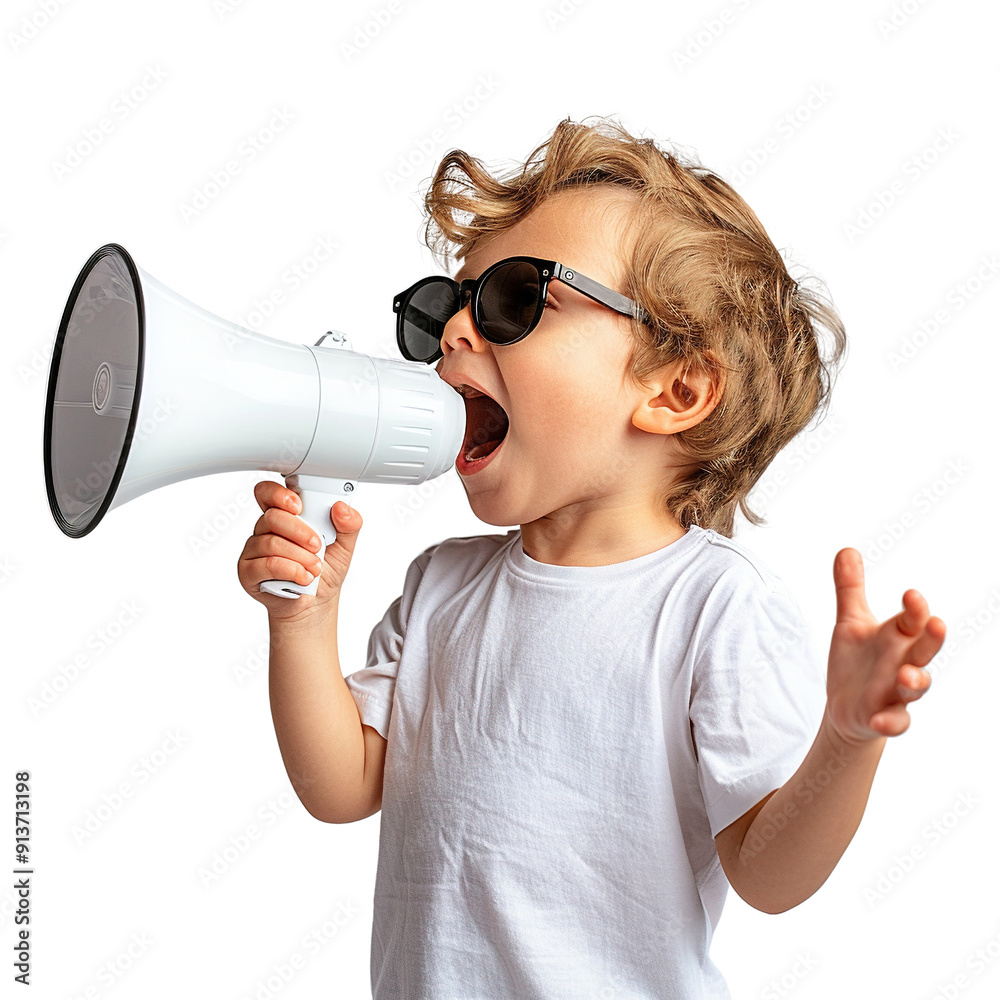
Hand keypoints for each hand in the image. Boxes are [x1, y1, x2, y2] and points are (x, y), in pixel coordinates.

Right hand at [236, 480, 362, 621]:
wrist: (316, 604)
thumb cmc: (325, 571)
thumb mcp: (344, 546)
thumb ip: (349, 525)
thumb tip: (342, 508)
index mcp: (285, 516)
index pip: (268, 493)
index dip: (278, 495)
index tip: (298, 505)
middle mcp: (265, 530)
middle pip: (272, 517)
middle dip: (300, 532)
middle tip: (317, 546)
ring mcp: (253, 550)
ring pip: (271, 543)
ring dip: (300, 557)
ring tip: (315, 568)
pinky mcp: (248, 571)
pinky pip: (267, 565)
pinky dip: (291, 571)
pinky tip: (303, 578)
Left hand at [824, 547, 945, 746]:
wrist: (846, 706)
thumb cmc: (857, 661)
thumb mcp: (850, 622)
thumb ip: (850, 589)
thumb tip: (847, 549)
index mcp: (898, 638)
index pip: (913, 620)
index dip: (915, 608)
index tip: (910, 594)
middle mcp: (904, 663)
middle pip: (925, 650)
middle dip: (932, 639)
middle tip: (934, 624)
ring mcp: (896, 692)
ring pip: (916, 687)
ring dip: (914, 682)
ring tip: (905, 676)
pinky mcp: (884, 718)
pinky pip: (896, 723)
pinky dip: (890, 722)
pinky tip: (880, 720)